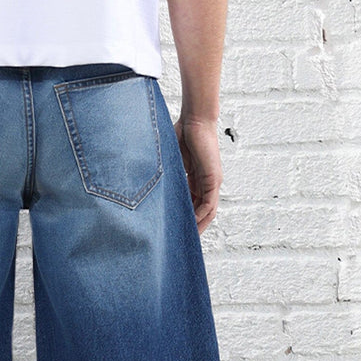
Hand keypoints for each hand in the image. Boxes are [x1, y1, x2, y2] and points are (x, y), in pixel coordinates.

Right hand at [173, 116, 221, 234]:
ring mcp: (212, 182)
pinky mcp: (213, 179)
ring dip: (198, 226)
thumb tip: (147, 188)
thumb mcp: (169, 162)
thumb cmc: (181, 133)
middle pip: (201, 212)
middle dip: (192, 227)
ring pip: (207, 212)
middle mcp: (206, 183)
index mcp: (196, 180)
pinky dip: (201, 216)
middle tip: (180, 241)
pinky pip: (209, 204)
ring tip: (187, 239)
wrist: (194, 119)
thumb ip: (165, 176)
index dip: (185, 219)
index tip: (174, 230)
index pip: (192, 206)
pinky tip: (192, 225)